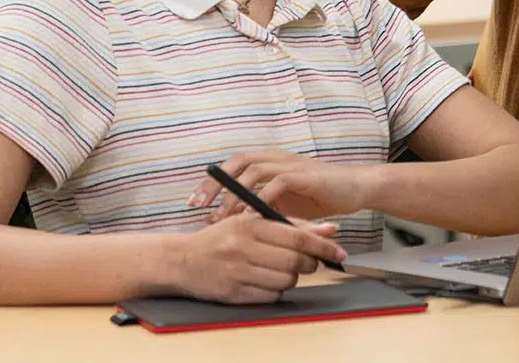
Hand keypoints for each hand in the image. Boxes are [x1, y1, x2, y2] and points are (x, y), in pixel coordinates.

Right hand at [172, 212, 344, 303]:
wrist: (180, 260)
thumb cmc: (221, 238)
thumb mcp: (252, 221)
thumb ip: (292, 224)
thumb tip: (330, 228)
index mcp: (250, 224)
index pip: (297, 236)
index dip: (323, 245)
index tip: (339, 251)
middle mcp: (243, 247)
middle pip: (295, 261)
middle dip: (309, 263)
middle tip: (308, 261)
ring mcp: (237, 272)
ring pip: (286, 281)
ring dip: (292, 278)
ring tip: (281, 270)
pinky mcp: (233, 294)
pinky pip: (271, 296)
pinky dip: (276, 291)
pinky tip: (266, 281)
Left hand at [191, 150, 369, 221]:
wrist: (354, 188)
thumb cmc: (319, 196)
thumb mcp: (284, 203)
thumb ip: (260, 207)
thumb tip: (232, 221)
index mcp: (268, 162)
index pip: (231, 166)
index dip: (211, 182)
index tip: (194, 202)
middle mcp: (276, 158)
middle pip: (236, 163)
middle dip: (215, 184)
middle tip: (199, 206)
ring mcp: (290, 164)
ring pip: (254, 171)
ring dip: (236, 193)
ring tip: (224, 214)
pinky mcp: (305, 175)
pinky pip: (278, 182)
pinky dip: (264, 198)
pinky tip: (254, 215)